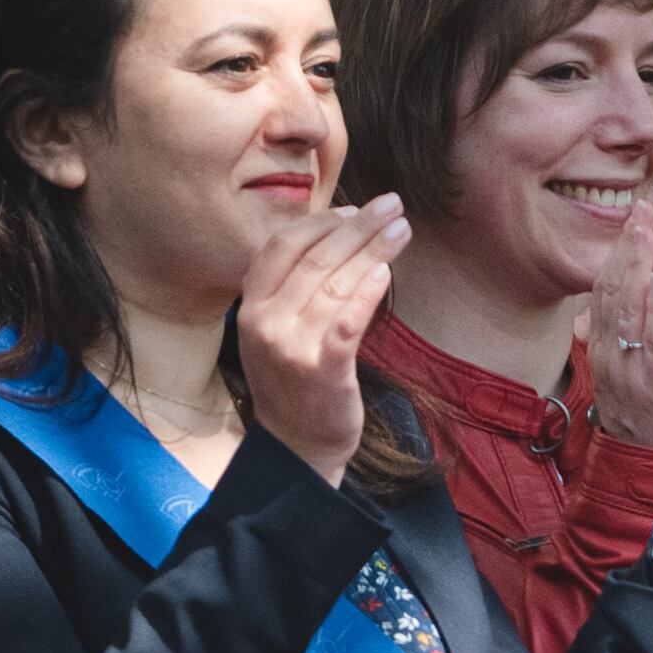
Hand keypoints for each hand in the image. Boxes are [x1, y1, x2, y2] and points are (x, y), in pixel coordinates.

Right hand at [231, 197, 407, 483]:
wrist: (296, 446)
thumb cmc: (295, 382)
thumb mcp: (278, 330)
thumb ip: (294, 288)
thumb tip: (333, 236)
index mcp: (251, 305)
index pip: (281, 246)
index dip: (319, 222)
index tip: (355, 209)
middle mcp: (265, 322)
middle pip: (315, 259)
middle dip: (358, 227)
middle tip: (392, 205)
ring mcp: (291, 346)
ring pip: (335, 284)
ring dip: (373, 251)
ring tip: (402, 229)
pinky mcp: (322, 370)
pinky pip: (346, 323)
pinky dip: (366, 294)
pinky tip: (385, 272)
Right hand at [582, 165, 652, 455]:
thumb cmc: (650, 432)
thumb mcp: (629, 383)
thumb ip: (617, 346)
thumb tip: (597, 316)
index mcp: (606, 355)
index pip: (606, 295)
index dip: (617, 256)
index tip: (632, 222)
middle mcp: (609, 360)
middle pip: (611, 293)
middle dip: (624, 249)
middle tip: (638, 209)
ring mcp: (628, 375)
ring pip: (624, 312)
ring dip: (634, 266)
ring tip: (644, 229)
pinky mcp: (652, 391)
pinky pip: (648, 346)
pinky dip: (648, 311)